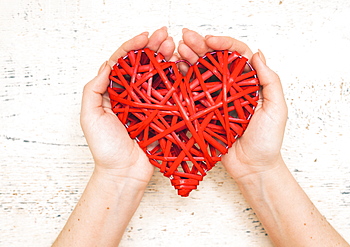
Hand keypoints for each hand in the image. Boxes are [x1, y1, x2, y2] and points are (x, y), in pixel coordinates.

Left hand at [80, 27, 175, 187]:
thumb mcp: (90, 116)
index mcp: (113, 92)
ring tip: (175, 47)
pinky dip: (176, 80)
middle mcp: (131, 94)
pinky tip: (181, 68)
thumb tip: (107, 65)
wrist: (124, 173)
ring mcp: (148, 104)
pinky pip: (169, 94)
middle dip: (153, 48)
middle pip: (143, 65)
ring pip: (158, 76)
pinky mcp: (162, 115)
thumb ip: (94, 89)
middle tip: (165, 36)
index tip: (145, 36)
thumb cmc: (105, 148)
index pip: (123, 63)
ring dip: (166, 59)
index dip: (133, 47)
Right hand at [178, 28, 287, 181]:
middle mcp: (231, 87)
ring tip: (178, 48)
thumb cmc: (268, 141)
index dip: (223, 44)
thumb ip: (270, 81)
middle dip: (201, 46)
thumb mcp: (276, 109)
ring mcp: (216, 99)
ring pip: (202, 73)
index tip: (210, 40)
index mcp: (249, 82)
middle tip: (186, 36)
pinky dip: (183, 79)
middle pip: (215, 60)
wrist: (253, 167)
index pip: (237, 55)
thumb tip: (258, 54)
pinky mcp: (204, 112)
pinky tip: (176, 68)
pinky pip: (193, 93)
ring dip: (190, 58)